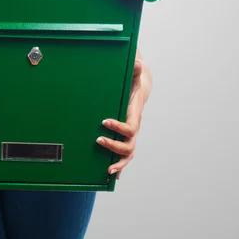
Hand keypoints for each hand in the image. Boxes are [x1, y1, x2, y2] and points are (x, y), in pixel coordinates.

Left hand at [96, 59, 143, 179]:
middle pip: (129, 144)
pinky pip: (124, 156)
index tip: (104, 122)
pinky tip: (111, 176)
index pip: (130, 126)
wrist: (140, 90)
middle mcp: (134, 128)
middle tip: (98, 140)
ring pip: (128, 154)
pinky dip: (119, 167)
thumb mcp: (135, 76)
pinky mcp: (125, 138)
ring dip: (119, 163)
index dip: (119, 127)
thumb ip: (136, 71)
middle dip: (114, 146)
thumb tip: (137, 62)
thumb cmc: (135, 84)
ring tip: (107, 170)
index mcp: (135, 115)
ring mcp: (130, 136)